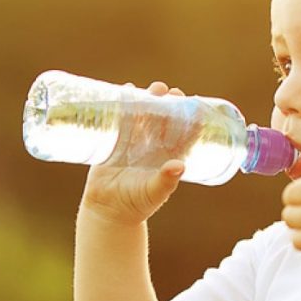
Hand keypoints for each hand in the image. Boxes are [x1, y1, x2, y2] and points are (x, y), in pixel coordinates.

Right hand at [80, 81, 186, 225]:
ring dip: (148, 98)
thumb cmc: (138, 203)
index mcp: (169, 154)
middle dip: (168, 102)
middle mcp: (154, 144)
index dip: (189, 116)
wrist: (108, 211)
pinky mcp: (115, 139)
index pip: (183, 131)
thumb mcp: (155, 192)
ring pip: (143, 113)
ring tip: (151, 89)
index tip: (192, 102)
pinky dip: (122, 103)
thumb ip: (166, 180)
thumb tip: (179, 165)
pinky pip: (120, 117)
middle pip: (163, 116)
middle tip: (168, 92)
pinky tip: (125, 90)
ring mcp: (134, 140)